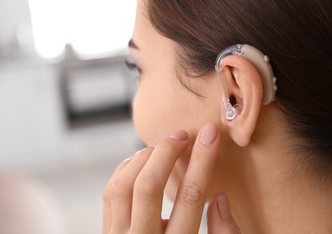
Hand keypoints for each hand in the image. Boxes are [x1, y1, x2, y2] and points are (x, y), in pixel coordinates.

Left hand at [102, 123, 240, 232]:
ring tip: (164, 146)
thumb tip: (219, 197)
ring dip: (144, 157)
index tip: (210, 134)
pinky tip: (142, 160)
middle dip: (168, 152)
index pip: (191, 198)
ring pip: (123, 185)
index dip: (202, 160)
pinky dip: (126, 168)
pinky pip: (111, 192)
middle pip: (149, 186)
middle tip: (183, 134)